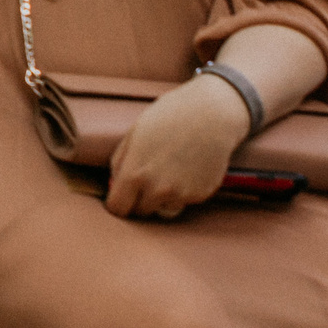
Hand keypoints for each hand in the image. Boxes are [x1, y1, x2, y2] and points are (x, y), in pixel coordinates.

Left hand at [104, 75, 247, 218]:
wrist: (211, 115)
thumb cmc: (168, 118)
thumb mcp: (134, 134)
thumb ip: (120, 163)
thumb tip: (115, 185)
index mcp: (134, 173)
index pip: (118, 208)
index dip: (118, 204)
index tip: (123, 198)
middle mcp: (157, 189)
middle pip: (140, 212)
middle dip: (140, 200)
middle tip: (149, 177)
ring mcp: (180, 194)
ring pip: (164, 210)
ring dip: (163, 199)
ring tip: (170, 172)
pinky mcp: (200, 195)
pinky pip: (185, 201)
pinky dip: (184, 191)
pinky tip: (188, 168)